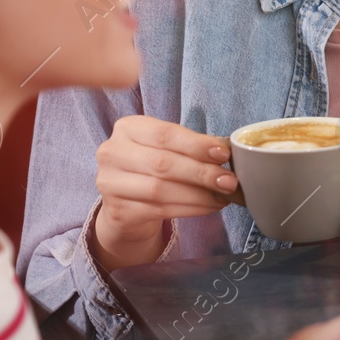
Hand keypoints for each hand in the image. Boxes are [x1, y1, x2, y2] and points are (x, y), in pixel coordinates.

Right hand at [93, 115, 238, 269]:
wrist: (126, 204)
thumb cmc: (152, 167)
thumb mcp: (167, 148)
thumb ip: (191, 147)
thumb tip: (225, 153)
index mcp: (128, 128)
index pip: (165, 134)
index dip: (196, 145)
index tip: (224, 155)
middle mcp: (112, 152)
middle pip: (163, 163)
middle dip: (201, 173)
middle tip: (229, 181)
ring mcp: (110, 183)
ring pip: (161, 190)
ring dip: (199, 195)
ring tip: (223, 197)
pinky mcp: (117, 211)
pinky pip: (159, 210)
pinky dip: (190, 209)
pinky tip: (209, 207)